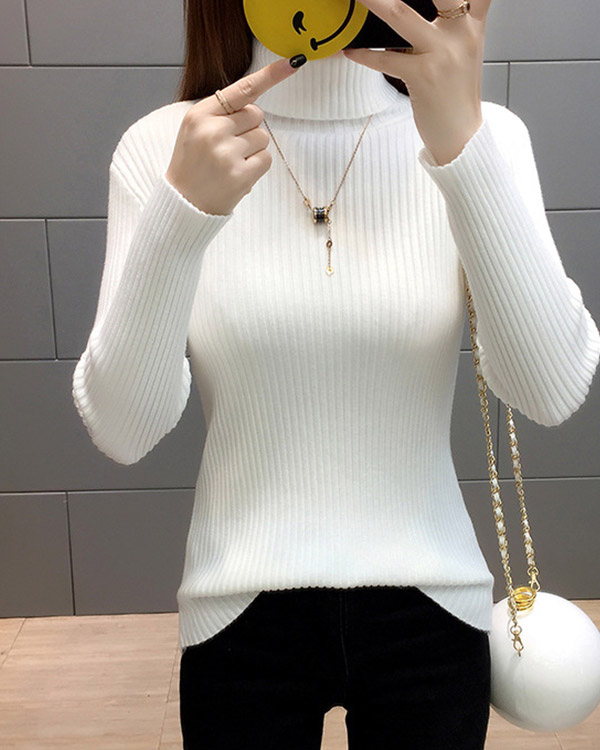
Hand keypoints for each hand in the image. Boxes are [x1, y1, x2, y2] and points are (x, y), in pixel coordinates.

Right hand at [165, 57, 301, 215]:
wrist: (183, 202)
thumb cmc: (192, 164)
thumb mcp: (195, 129)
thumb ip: (220, 112)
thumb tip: (255, 102)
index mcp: (200, 114)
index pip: (241, 90)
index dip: (269, 76)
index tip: (292, 64)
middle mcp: (213, 130)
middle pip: (256, 114)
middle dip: (249, 128)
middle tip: (229, 146)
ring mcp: (227, 153)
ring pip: (263, 137)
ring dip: (253, 149)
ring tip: (231, 162)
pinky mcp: (240, 174)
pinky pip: (266, 158)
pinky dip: (256, 165)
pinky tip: (239, 173)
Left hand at [342, 0, 490, 165]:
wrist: (462, 136)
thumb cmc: (456, 95)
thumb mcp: (465, 50)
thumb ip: (456, 20)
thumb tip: (421, 7)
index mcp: (473, 23)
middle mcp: (461, 34)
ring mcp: (442, 55)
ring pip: (402, 17)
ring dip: (375, 2)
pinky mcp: (423, 77)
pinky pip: (387, 59)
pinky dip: (365, 55)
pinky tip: (351, 51)